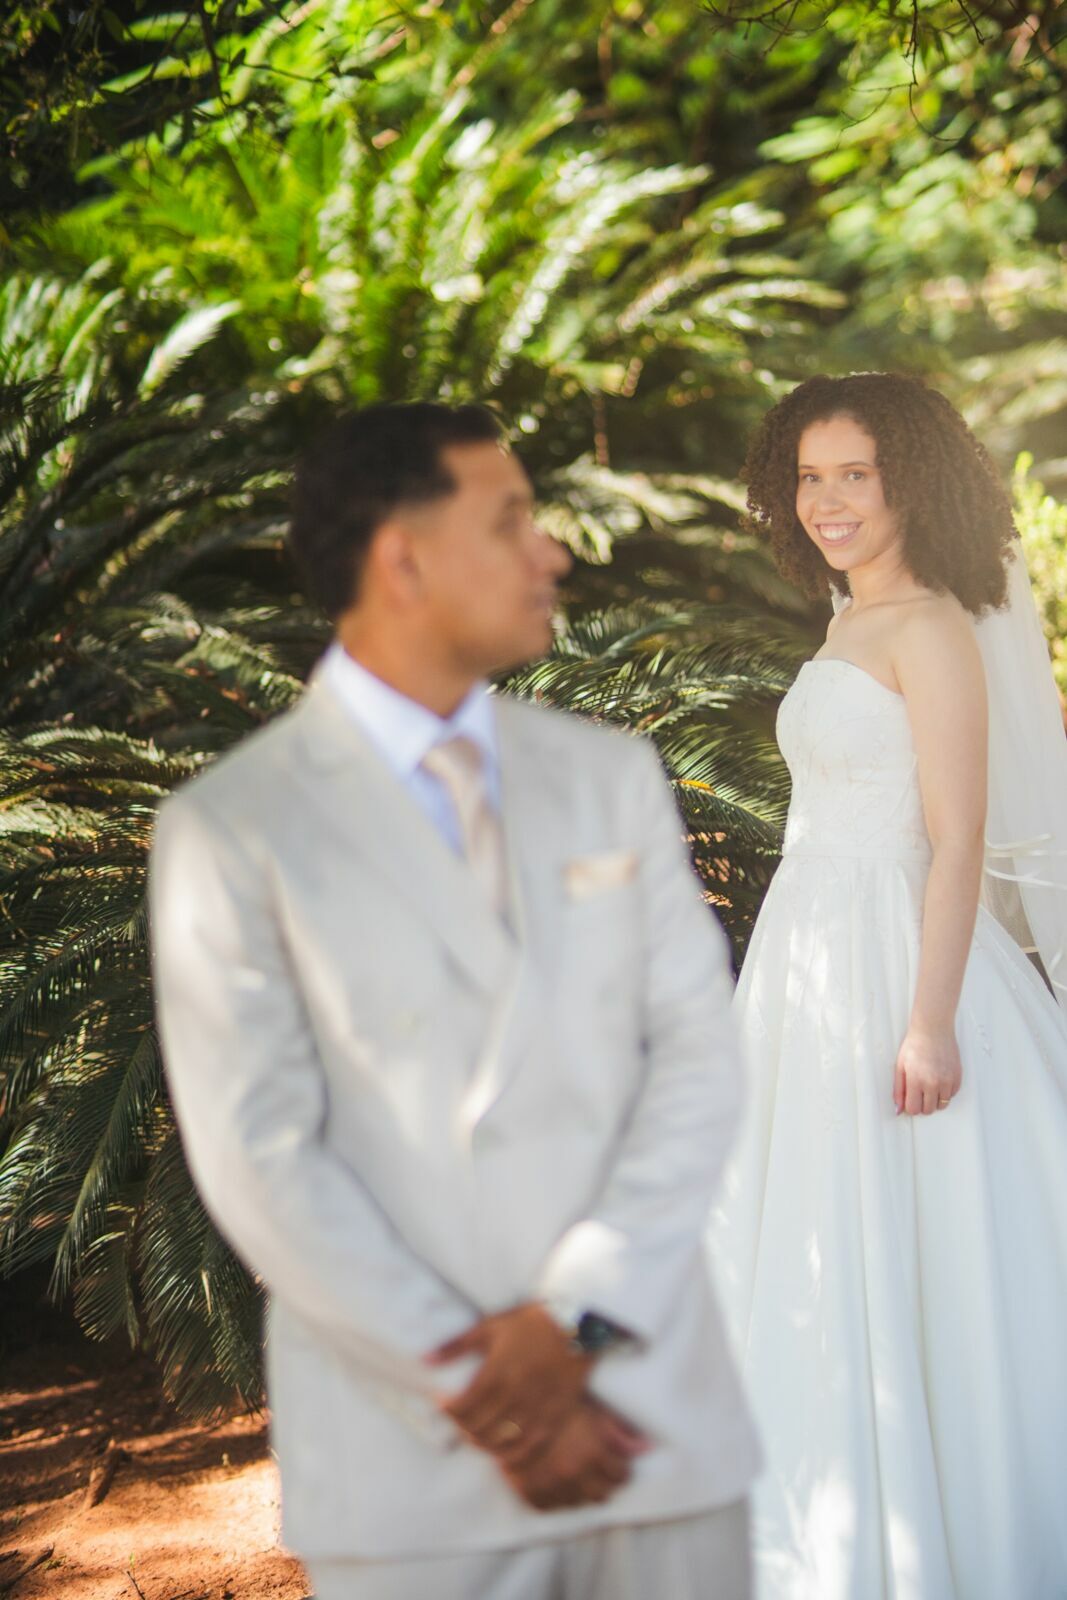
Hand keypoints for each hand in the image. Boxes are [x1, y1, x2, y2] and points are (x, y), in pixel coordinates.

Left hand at [427, 1302, 591, 1464]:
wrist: (578, 1326)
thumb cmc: (532, 1323)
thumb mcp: (491, 1327)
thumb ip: (456, 1346)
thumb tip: (426, 1360)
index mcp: (496, 1373)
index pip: (462, 1407)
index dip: (447, 1410)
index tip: (442, 1403)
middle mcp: (514, 1396)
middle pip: (478, 1429)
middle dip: (461, 1427)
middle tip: (458, 1418)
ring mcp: (536, 1411)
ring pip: (501, 1444)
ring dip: (483, 1444)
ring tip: (476, 1433)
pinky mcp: (554, 1419)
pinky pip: (529, 1449)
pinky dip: (511, 1456)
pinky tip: (502, 1451)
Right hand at [501, 1398, 647, 1510]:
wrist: (512, 1403)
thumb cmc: (556, 1400)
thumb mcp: (591, 1408)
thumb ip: (619, 1430)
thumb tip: (645, 1448)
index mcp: (593, 1451)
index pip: (621, 1476)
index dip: (620, 1467)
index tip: (615, 1461)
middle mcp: (574, 1472)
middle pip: (603, 1494)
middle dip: (604, 1482)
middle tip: (597, 1468)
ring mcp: (552, 1485)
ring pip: (578, 1503)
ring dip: (580, 1490)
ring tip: (576, 1474)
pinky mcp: (530, 1491)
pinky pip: (550, 1507)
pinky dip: (555, 1497)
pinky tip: (556, 1482)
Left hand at [893, 1025, 961, 1115]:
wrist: (933, 1030)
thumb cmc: (915, 1045)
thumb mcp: (900, 1066)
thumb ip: (899, 1090)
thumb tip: (898, 1110)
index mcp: (916, 1081)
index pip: (914, 1109)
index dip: (910, 1106)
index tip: (910, 1099)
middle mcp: (933, 1083)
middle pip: (929, 1110)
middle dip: (922, 1105)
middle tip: (919, 1092)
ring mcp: (947, 1081)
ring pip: (942, 1105)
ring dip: (935, 1100)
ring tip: (929, 1086)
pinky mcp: (957, 1077)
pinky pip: (952, 1095)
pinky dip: (946, 1092)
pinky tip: (939, 1080)